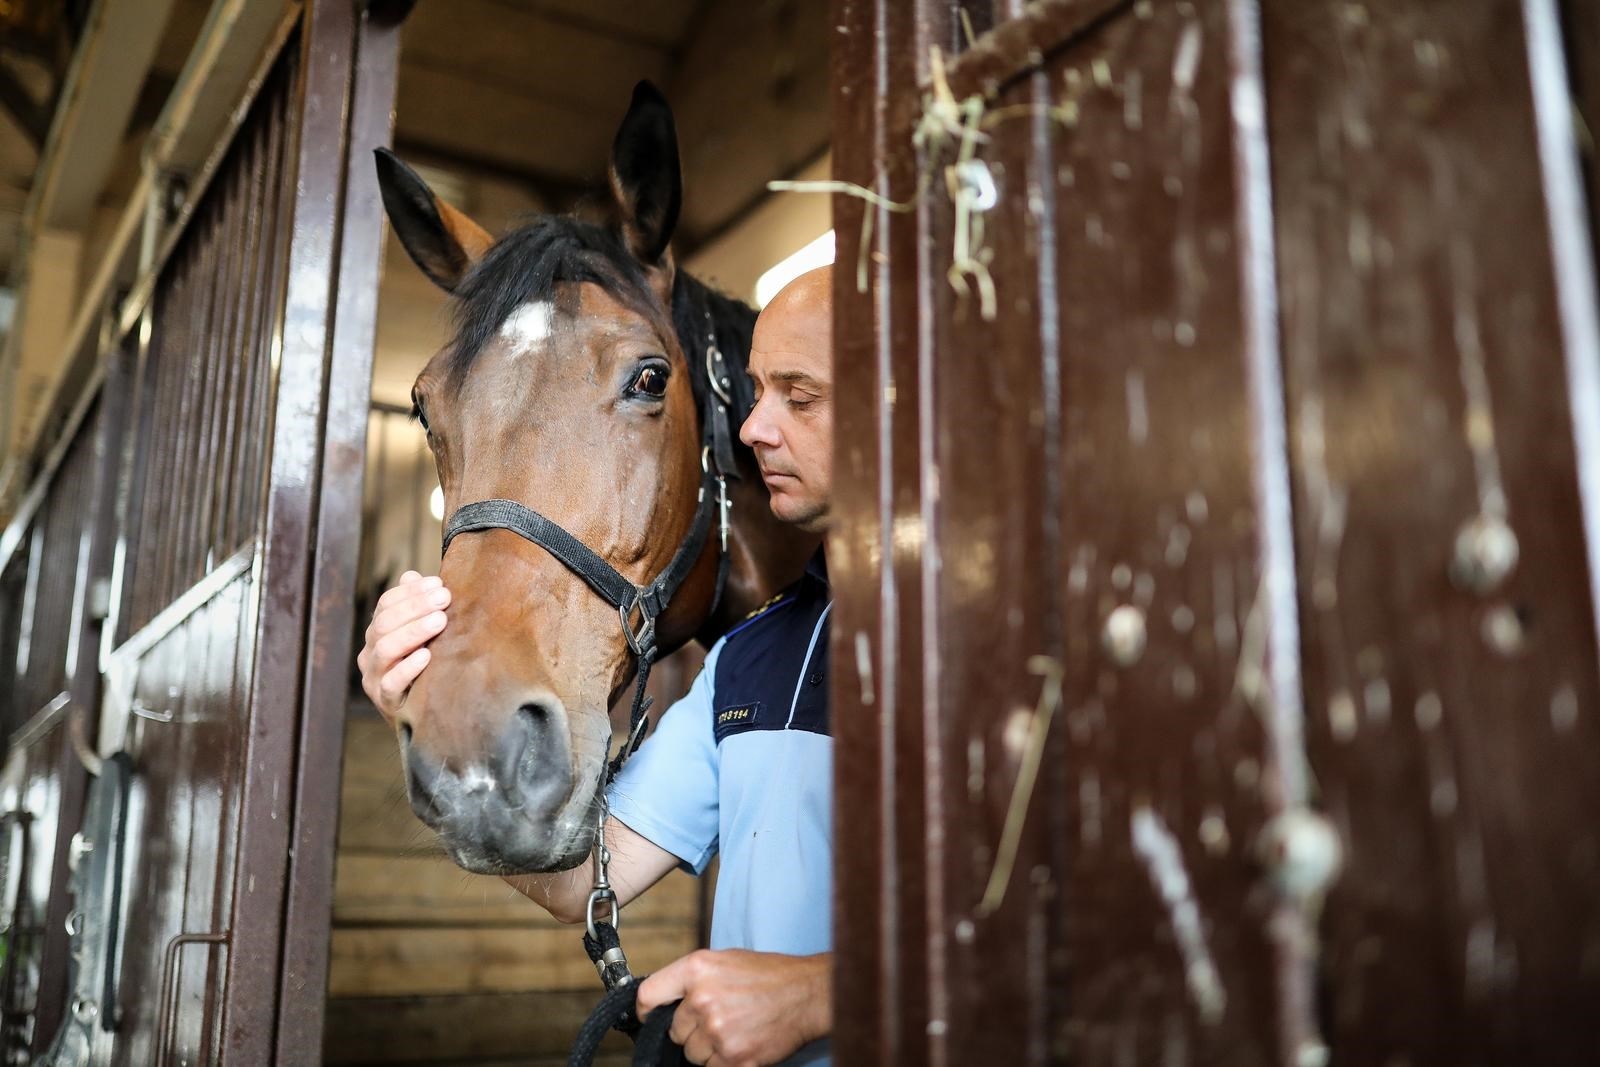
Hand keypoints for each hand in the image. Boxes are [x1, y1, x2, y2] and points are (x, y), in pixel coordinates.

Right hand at [356, 570, 449, 717]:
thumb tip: (411, 575)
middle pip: (385, 624)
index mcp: (378, 633)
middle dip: (415, 607)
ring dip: (414, 632)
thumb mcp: (424, 636)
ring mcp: (374, 678)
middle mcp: (371, 653)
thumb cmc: (427, 668)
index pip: (386, 605)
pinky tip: (426, 656)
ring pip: (385, 650)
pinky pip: (391, 683)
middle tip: (444, 598)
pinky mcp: (385, 702)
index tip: (438, 584)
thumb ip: (417, 606)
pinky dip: (408, 668)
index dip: (411, 592)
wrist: (427, 716)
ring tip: (439, 621)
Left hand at [637, 950, 829, 1066]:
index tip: (650, 1018)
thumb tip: (665, 1001)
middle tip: (718, 1018)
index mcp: (697, 969)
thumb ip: (692, 979)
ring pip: (692, 1054)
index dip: (646, 1011)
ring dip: (708, 1048)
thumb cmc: (769, 975)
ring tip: (734, 1029)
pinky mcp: (734, 1057)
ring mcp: (718, 1031)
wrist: (806, 994)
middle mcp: (703, 999)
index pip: (648, 996)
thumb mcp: (724, 960)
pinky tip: (741, 1043)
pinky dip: (723, 1061)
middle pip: (674, 1031)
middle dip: (691, 1030)